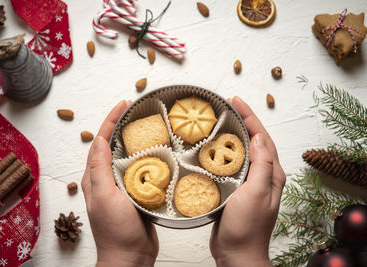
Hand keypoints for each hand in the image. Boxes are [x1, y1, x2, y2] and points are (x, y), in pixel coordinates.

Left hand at [81, 100, 158, 266]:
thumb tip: (98, 139)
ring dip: (134, 139)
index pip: (100, 142)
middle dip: (121, 125)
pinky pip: (140, 170)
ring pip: (127, 156)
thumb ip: (100, 169)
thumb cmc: (116, 230)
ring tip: (146, 125)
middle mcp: (106, 180)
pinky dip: (146, 157)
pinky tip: (156, 152)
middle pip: (112, 145)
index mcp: (95, 178)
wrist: (131, 256)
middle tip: (135, 111)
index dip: (110, 121)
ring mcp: (121, 187)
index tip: (123, 105)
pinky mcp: (136, 193)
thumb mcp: (104, 197)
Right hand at [209, 97, 285, 266]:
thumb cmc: (247, 227)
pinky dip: (222, 152)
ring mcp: (248, 182)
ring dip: (232, 134)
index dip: (250, 117)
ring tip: (219, 121)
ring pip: (241, 151)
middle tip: (227, 106)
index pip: (262, 138)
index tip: (236, 101)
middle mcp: (262, 176)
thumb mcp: (257, 193)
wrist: (236, 253)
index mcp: (271, 174)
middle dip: (242, 121)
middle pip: (253, 141)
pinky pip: (230, 164)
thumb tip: (258, 138)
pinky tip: (211, 148)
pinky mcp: (235, 189)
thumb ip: (262, 166)